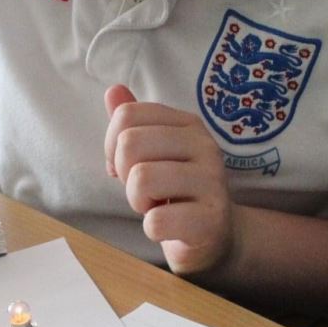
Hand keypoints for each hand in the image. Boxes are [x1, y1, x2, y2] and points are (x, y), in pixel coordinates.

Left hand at [103, 85, 235, 274]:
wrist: (215, 237)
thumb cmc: (176, 192)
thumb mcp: (153, 154)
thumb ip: (134, 123)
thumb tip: (113, 90)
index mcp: (188, 124)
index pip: (127, 115)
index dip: (112, 145)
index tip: (129, 166)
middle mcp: (205, 146)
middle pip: (130, 143)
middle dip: (124, 174)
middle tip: (145, 190)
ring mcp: (212, 182)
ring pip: (141, 178)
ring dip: (138, 201)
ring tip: (158, 206)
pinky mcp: (210, 220)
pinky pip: (156, 221)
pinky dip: (152, 229)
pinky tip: (170, 228)